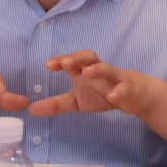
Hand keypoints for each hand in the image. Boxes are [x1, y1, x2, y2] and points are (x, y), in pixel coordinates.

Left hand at [29, 50, 156, 117]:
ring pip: (107, 69)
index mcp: (85, 71)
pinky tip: (112, 97)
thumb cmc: (103, 93)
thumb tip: (31, 109)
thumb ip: (55, 104)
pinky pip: (124, 88)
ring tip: (87, 73)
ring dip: (97, 69)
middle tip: (65, 63)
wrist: (134, 96)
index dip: (61, 61)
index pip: (72, 61)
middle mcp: (99, 71)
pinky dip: (118, 92)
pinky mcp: (128, 89)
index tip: (48, 65)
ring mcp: (114, 78)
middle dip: (77, 58)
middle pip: (88, 57)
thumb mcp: (76, 101)